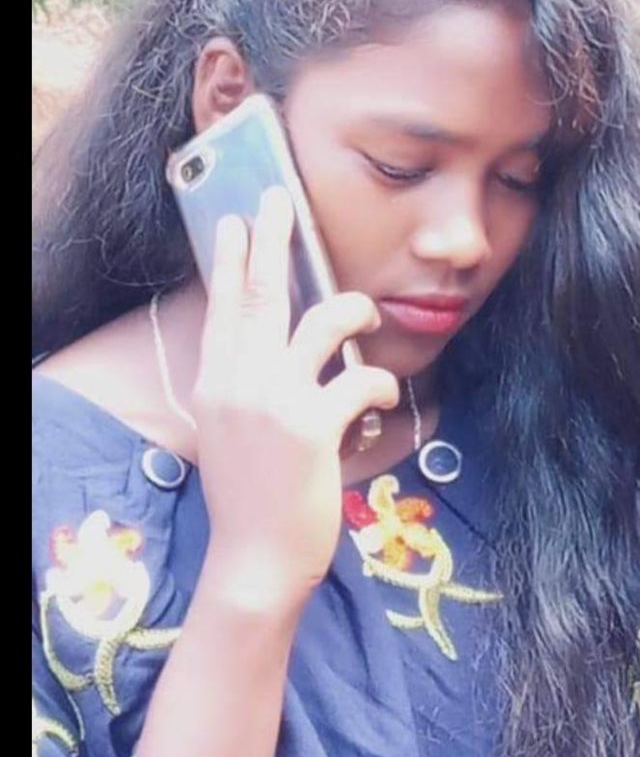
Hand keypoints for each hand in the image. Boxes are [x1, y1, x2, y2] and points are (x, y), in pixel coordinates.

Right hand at [192, 186, 398, 607]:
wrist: (254, 558)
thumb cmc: (249, 497)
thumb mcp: (230, 433)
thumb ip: (243, 388)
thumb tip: (275, 351)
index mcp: (216, 383)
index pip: (223, 307)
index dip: (231, 259)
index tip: (236, 220)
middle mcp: (238, 383)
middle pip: (259, 294)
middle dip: (272, 239)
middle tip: (280, 198)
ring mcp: (274, 402)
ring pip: (323, 323)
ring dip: (354, 310)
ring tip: (366, 313)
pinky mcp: (312, 428)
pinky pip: (361, 381)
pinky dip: (380, 387)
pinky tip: (381, 403)